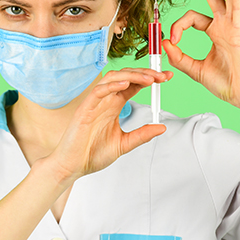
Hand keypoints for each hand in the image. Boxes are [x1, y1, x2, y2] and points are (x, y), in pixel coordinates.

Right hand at [46, 67, 171, 181]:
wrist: (73, 166)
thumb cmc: (92, 154)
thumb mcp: (124, 144)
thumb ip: (142, 135)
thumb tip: (162, 127)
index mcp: (114, 106)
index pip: (134, 85)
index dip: (150, 79)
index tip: (166, 78)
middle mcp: (106, 100)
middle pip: (126, 77)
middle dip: (145, 73)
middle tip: (162, 76)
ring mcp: (95, 103)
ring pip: (113, 78)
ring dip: (132, 75)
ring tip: (149, 79)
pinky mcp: (85, 109)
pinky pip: (98, 91)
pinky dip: (111, 85)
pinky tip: (125, 84)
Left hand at [162, 0, 239, 113]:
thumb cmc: (226, 84)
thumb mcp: (195, 69)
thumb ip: (179, 57)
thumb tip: (164, 42)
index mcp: (215, 33)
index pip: (191, 18)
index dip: (177, 27)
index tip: (171, 40)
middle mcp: (224, 25)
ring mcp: (234, 26)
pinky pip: (238, 8)